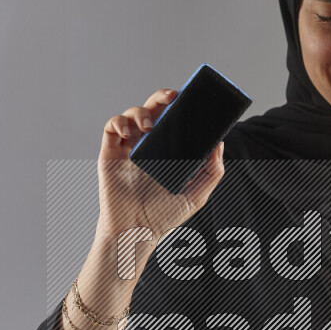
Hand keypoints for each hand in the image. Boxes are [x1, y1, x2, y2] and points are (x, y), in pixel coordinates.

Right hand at [96, 88, 224, 244]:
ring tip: (149, 127)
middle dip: (163, 97)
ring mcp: (129, 148)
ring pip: (132, 114)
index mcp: (168, 151)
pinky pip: (111, 127)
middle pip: (154, 109)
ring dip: (141, 112)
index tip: (192, 98)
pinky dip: (119, 122)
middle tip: (173, 97)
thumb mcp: (196, 196)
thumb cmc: (163, 216)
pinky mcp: (110, 153)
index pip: (174, 120)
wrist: (137, 232)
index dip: (181, 106)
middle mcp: (149, 146)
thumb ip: (212, 172)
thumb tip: (220, 144)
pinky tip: (128, 131)